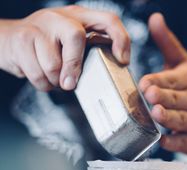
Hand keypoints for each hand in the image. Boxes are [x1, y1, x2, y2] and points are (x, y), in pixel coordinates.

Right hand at [0, 5, 129, 90]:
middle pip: (76, 37)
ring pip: (53, 63)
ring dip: (55, 80)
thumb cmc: (47, 46)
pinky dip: (42, 83)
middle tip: (71, 83)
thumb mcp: (71, 44)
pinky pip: (38, 73)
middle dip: (74, 65)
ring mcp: (40, 25)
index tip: (122, 60)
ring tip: (53, 77)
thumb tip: (108, 74)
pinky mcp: (22, 38)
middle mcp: (60, 17)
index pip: (109, 20)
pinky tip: (41, 76)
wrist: (8, 40)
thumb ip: (90, 53)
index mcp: (79, 17)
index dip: (120, 39)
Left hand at [139, 13, 186, 154]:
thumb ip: (168, 43)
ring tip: (157, 114)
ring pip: (182, 120)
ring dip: (170, 118)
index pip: (172, 79)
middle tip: (149, 94)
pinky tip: (163, 141)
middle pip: (177, 99)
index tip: (144, 82)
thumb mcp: (184, 63)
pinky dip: (176, 143)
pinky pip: (186, 143)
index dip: (158, 80)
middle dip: (163, 97)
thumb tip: (155, 17)